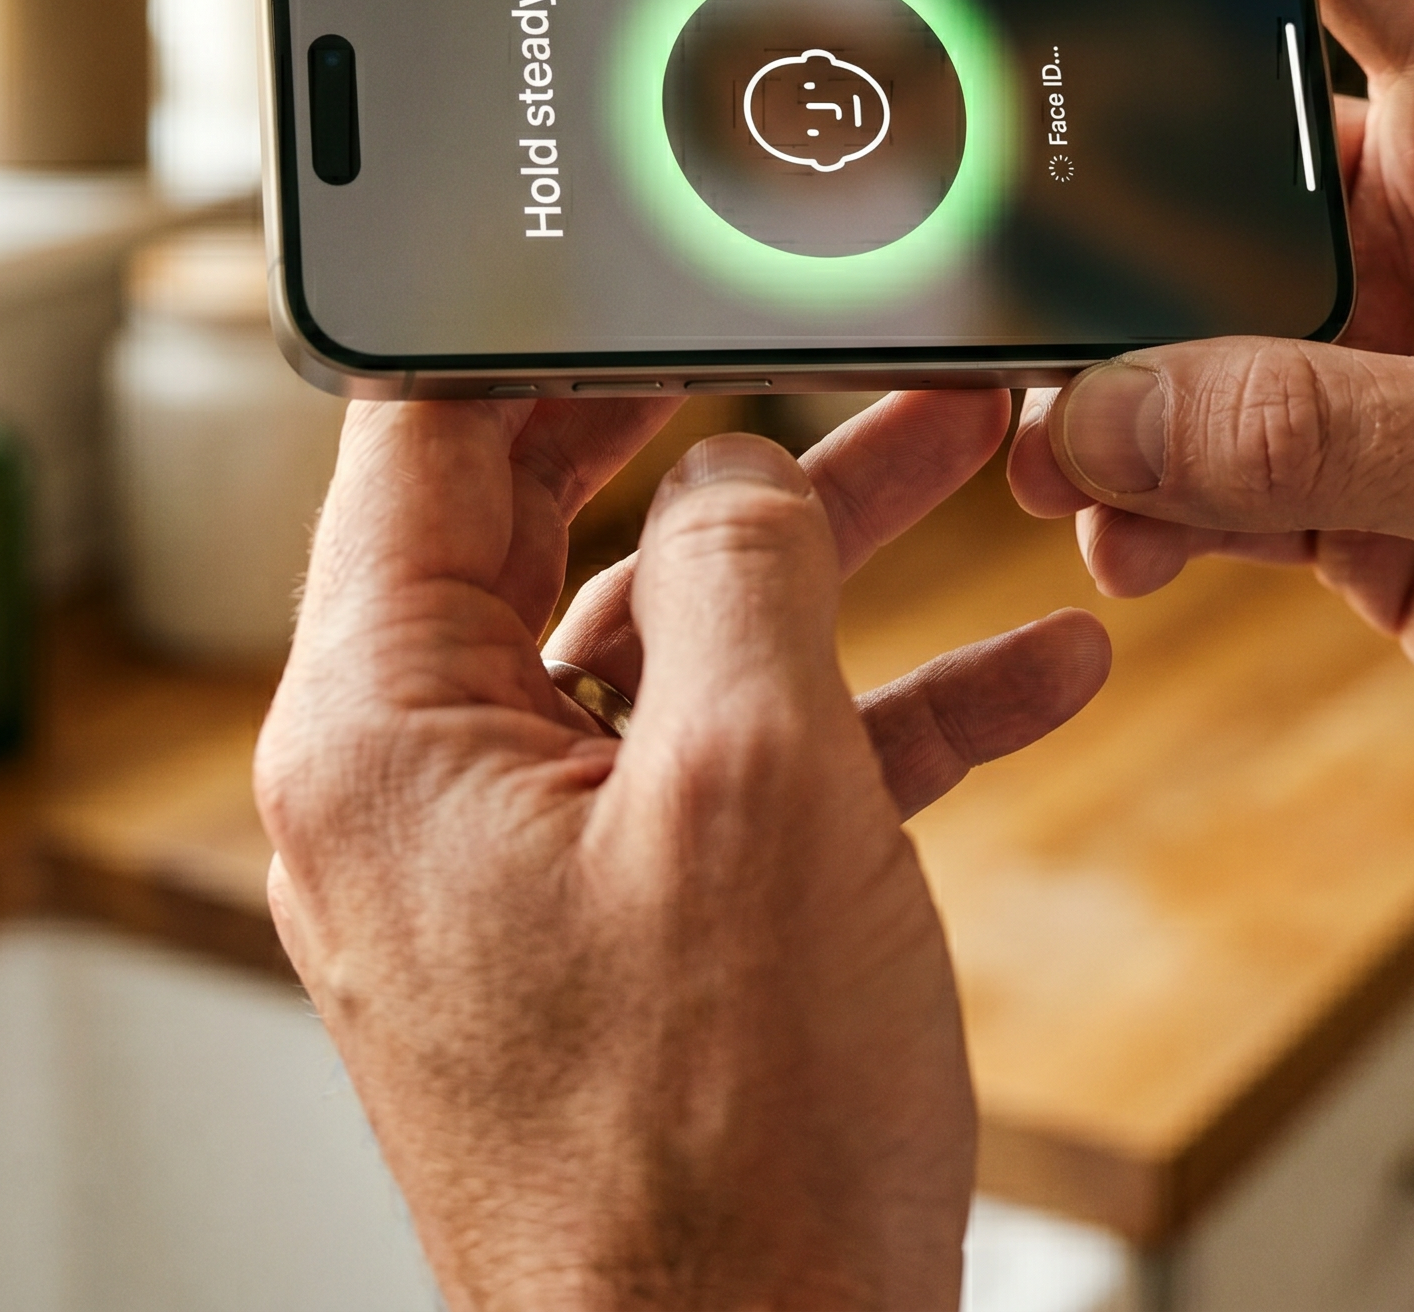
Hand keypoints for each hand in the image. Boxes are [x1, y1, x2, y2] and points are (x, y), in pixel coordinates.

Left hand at [254, 392, 1107, 1311]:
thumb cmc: (722, 1160)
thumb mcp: (754, 788)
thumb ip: (744, 566)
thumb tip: (738, 462)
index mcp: (385, 733)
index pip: (423, 446)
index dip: (530, 326)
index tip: (635, 252)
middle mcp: (434, 786)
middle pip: (563, 522)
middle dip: (722, 418)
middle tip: (814, 326)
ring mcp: (537, 857)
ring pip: (676, 634)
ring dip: (831, 547)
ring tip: (967, 440)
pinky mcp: (635, 924)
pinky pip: (738, 765)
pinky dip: (871, 707)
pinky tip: (1028, 669)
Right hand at [968, 0, 1413, 866]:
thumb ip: (1311, 426)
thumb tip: (1096, 418)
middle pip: (1210, 115)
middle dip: (1080, 172)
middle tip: (976, 221)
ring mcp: (1393, 337)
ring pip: (1180, 305)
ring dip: (1099, 376)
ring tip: (1055, 450)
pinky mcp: (1359, 465)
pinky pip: (1199, 446)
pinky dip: (1140, 491)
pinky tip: (1130, 539)